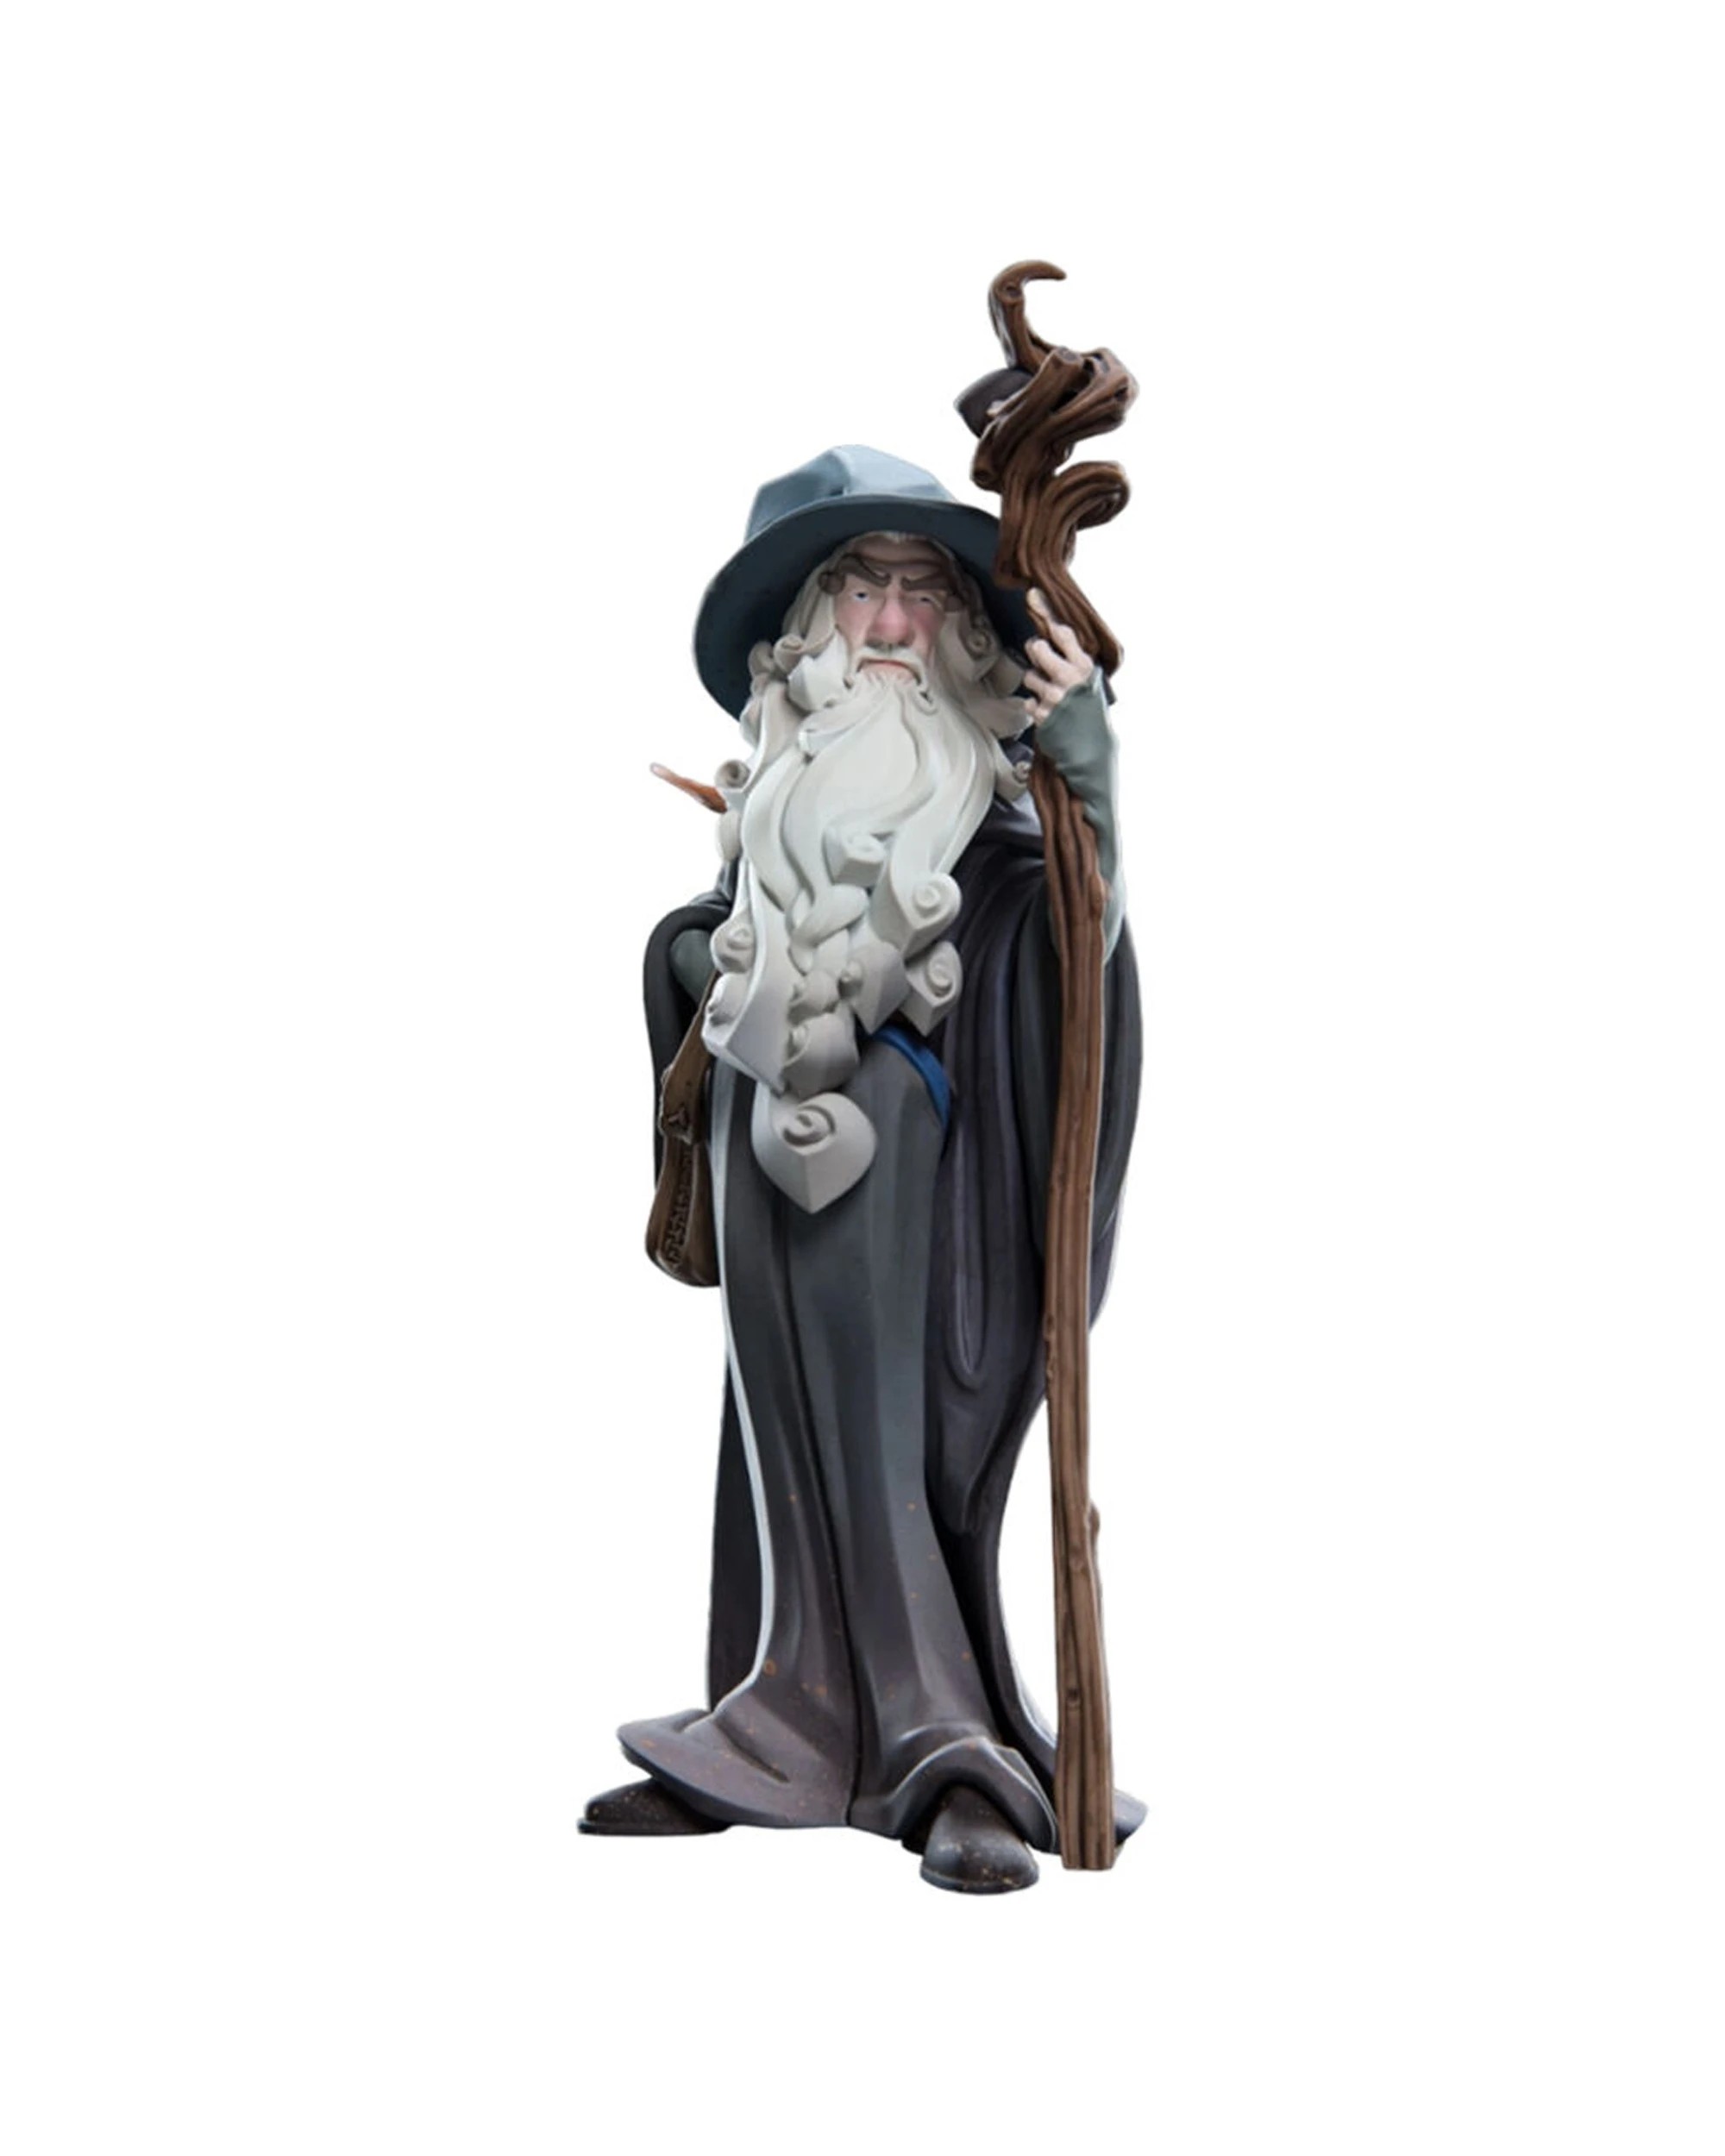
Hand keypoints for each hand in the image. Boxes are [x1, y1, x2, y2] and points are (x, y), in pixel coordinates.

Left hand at [1021, 588, 1097, 721]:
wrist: (1093, 744)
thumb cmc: (1090, 706)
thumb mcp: (1090, 677)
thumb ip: (1073, 655)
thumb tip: (1054, 627)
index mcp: (1083, 665)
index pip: (1061, 632)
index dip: (1045, 613)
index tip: (1033, 597)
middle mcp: (1068, 679)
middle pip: (1036, 648)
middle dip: (1036, 650)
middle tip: (1042, 657)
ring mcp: (1053, 697)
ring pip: (1029, 675)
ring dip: (1036, 682)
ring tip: (1051, 691)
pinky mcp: (1042, 715)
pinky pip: (1028, 701)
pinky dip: (1036, 705)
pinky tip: (1050, 710)